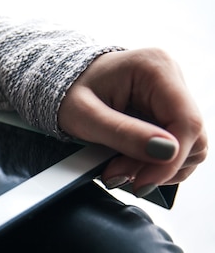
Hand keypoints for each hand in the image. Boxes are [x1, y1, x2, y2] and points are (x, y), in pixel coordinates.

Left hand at [58, 48, 207, 196]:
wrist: (60, 85)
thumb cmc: (66, 93)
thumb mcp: (84, 116)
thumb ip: (123, 134)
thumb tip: (166, 152)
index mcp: (156, 68)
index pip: (187, 122)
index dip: (170, 160)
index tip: (142, 183)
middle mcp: (172, 78)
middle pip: (192, 138)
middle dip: (157, 167)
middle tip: (116, 174)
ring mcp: (172, 97)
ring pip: (189, 148)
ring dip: (155, 168)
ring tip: (116, 168)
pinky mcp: (167, 114)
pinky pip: (175, 149)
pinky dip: (154, 164)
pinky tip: (127, 163)